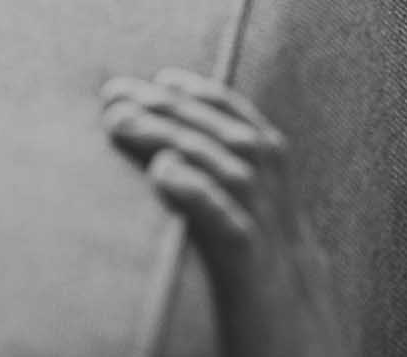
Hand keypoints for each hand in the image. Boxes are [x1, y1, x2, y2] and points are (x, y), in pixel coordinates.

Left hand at [103, 70, 344, 355]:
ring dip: (175, 137)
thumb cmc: (273, 341)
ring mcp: (278, 259)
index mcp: (289, 227)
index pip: (258, 140)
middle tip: (117, 92)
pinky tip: (163, 171)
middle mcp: (289, 232)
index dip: (214, 101)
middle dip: (177, 109)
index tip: (164, 77)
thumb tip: (182, 195)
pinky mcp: (258, 289)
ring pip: (235, 174)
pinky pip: (233, 231)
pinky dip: (199, 193)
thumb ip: (234, 238)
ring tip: (122, 120)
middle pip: (240, 146)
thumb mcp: (258, 282)